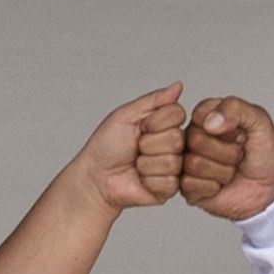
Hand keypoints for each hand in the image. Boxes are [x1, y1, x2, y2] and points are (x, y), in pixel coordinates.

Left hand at [77, 82, 187, 210]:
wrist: (96, 177)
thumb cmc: (106, 146)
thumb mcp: (125, 115)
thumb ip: (154, 100)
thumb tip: (177, 85)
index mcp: (164, 124)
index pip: (178, 113)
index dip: (155, 122)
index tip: (140, 127)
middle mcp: (172, 144)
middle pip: (177, 138)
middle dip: (148, 143)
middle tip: (135, 148)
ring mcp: (173, 166)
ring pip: (172, 161)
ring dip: (146, 163)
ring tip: (135, 164)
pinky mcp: (170, 188)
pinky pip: (169, 181)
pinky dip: (148, 180)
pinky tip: (140, 179)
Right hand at [176, 96, 273, 220]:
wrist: (271, 190)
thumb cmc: (265, 156)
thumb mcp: (260, 123)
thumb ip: (236, 109)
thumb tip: (211, 121)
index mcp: (207, 117)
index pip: (200, 115)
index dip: (225, 129)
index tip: (240, 134)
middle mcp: (194, 138)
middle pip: (195, 140)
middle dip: (227, 152)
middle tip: (238, 156)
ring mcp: (188, 161)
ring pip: (193, 163)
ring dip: (222, 171)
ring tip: (232, 170)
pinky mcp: (188, 186)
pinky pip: (189, 184)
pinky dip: (212, 187)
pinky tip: (220, 185)